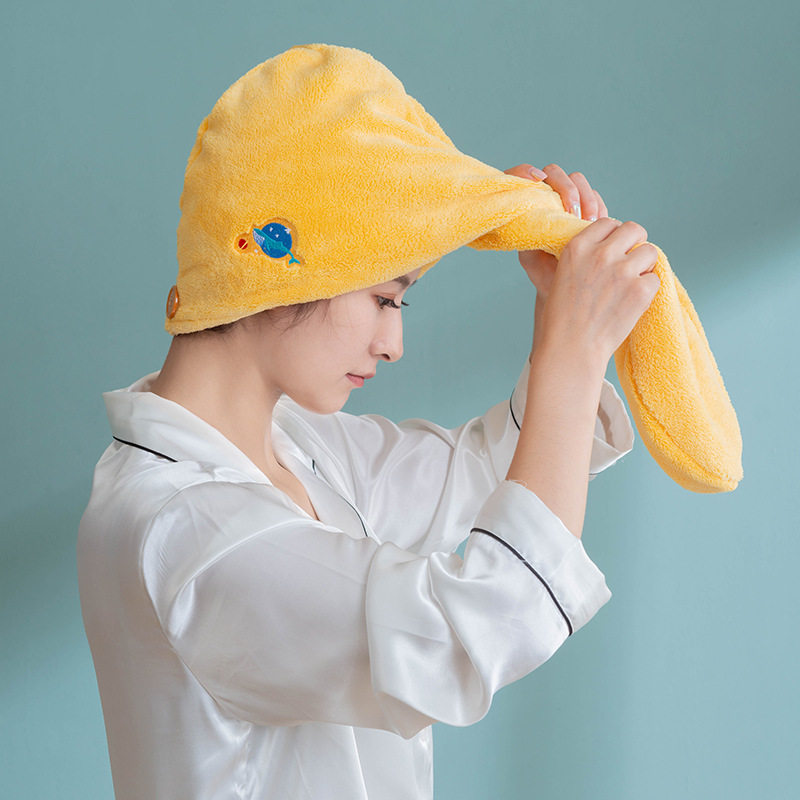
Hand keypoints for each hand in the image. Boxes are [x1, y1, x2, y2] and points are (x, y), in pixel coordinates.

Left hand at [502, 163, 609, 303]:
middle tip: (572, 213)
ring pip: (578, 181)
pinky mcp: (589, 208)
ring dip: (585, 199)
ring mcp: (569, 201)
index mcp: (526, 206)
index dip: (524, 172)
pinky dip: (597, 208)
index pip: (519, 176)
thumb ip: (529, 235)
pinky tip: (594, 225)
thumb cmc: (542, 272)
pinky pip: (595, 197)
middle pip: (554, 172)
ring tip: (586, 223)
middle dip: (566, 189)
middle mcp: (547, 197)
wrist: (565, 285)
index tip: (537, 180)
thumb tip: (538, 217)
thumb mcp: (529, 257)